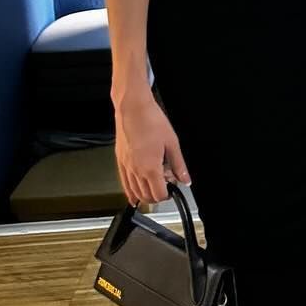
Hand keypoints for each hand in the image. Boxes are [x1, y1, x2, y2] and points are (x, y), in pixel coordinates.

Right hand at [114, 91, 189, 206]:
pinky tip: (133, 192)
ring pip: (134, 191)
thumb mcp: (172, 143)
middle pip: (146, 196)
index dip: (167, 195)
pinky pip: (123, 182)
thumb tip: (185, 179)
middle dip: (157, 196)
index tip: (172, 189)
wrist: (133, 109)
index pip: (158, 194)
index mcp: (150, 168)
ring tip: (153, 187)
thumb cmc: (151, 121)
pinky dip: (129, 191)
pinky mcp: (120, 160)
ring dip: (144, 195)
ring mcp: (126, 166)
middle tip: (165, 186)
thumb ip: (179, 165)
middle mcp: (136, 170)